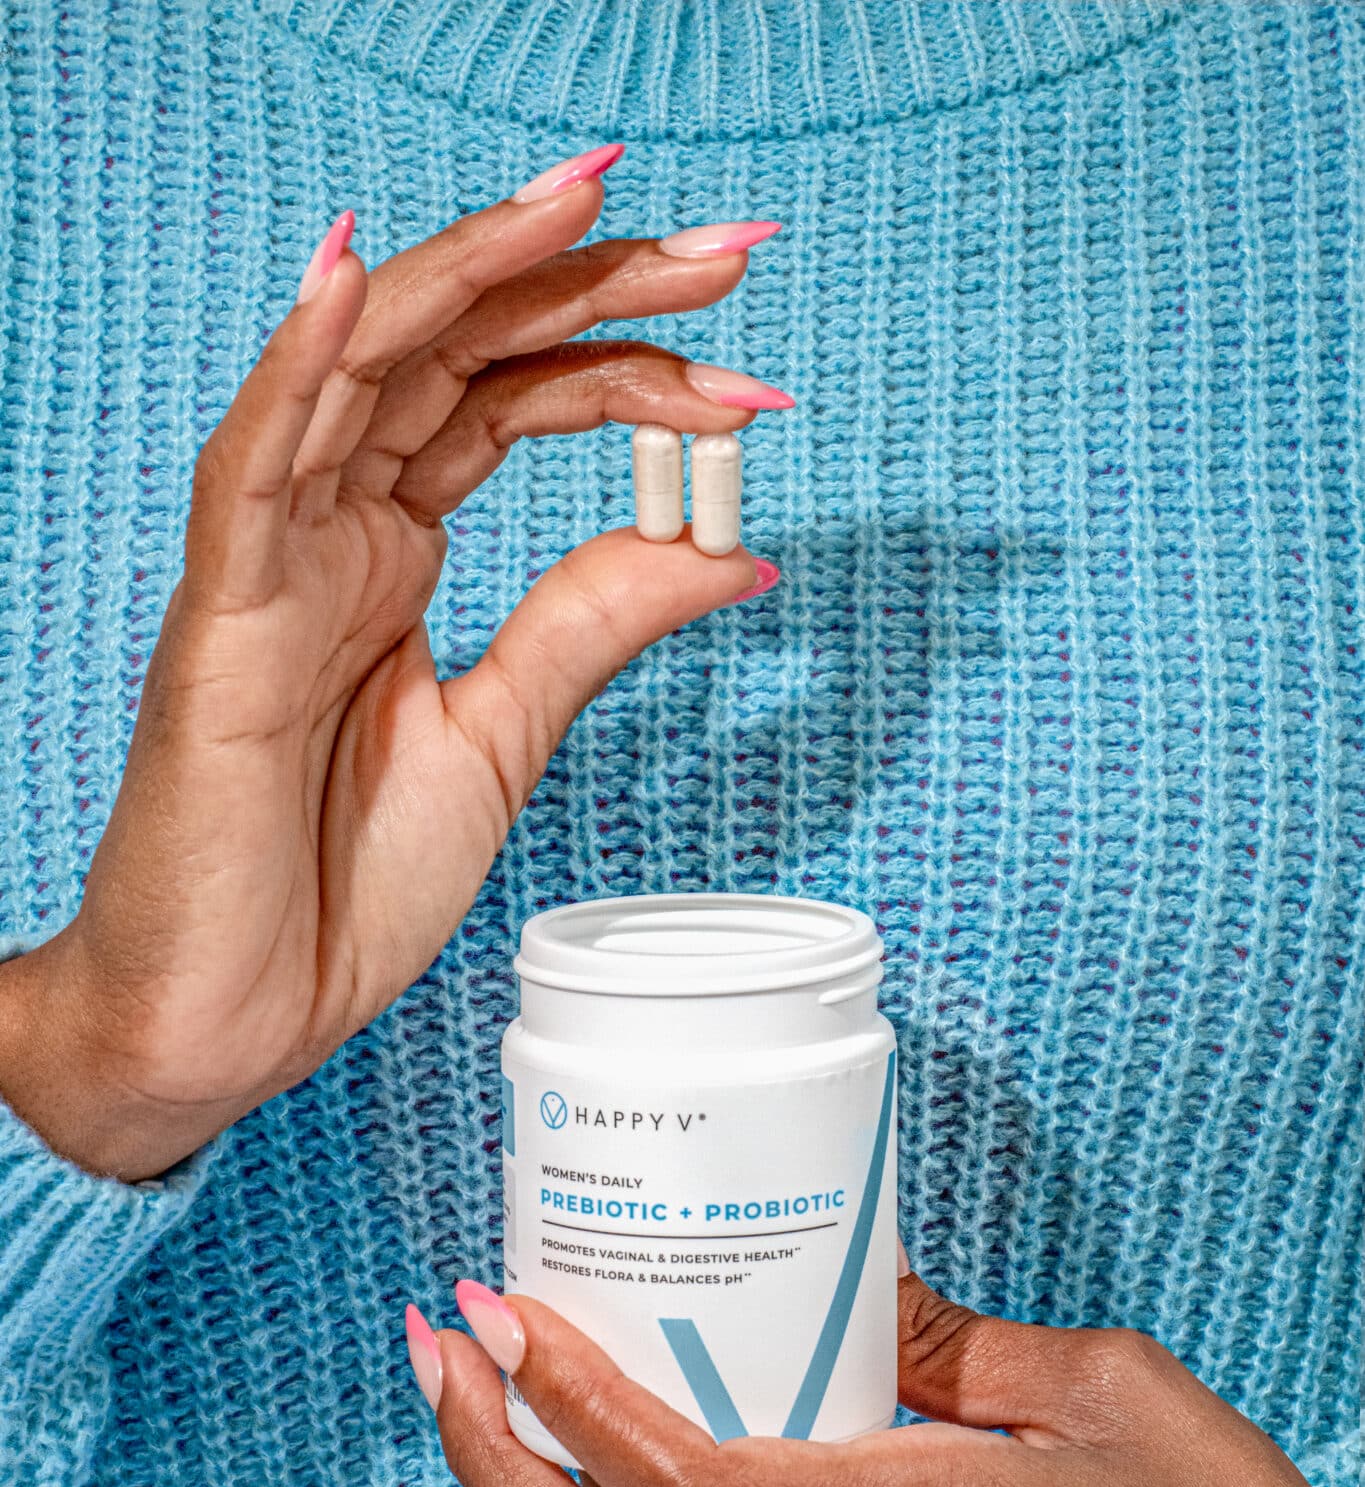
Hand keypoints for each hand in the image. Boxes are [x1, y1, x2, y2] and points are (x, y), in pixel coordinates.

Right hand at [0, 158, 786, 1179]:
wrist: (242, 1013)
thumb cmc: (337, 887)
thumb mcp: (503, 740)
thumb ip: (592, 626)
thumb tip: (727, 549)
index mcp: (393, 555)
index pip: (516, 407)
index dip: (635, 376)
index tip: (753, 395)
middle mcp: (335, 533)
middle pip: (462, 358)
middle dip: (593, 287)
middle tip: (728, 252)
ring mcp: (275, 564)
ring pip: (366, 373)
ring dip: (474, 277)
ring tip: (589, 203)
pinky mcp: (222, 621)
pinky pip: (253, 470)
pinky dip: (303, 370)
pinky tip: (363, 282)